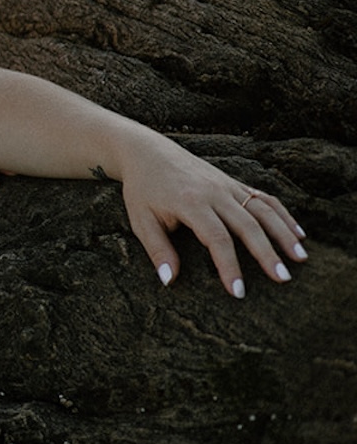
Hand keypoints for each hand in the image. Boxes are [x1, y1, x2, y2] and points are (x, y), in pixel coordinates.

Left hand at [117, 141, 307, 296]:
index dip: (229, 266)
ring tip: (301, 258)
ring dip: (284, 233)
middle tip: (283, 279)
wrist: (147, 152)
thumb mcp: (141, 219)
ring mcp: (227, 185)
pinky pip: (264, 198)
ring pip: (263, 209)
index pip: (216, 238)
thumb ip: (157, 249)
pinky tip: (299, 233)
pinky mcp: (234, 182)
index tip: (238, 292)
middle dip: (266, 253)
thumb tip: (169, 281)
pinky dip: (283, 215)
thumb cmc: (143, 189)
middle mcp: (213, 192)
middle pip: (247, 224)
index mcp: (190, 202)